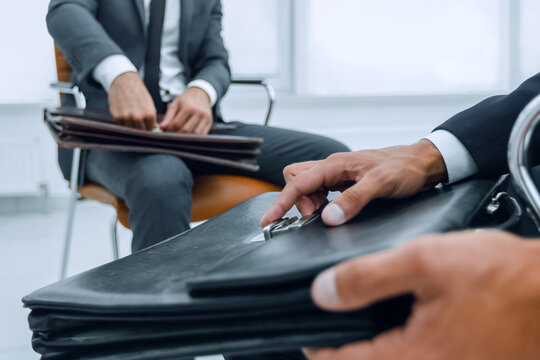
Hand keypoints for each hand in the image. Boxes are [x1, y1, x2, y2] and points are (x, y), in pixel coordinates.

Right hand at [108, 71, 156, 129]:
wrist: (124, 81)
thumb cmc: (139, 93)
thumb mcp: (149, 104)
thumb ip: (151, 118)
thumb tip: (154, 130)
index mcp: (149, 114)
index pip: (150, 130)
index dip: (149, 129)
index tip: (147, 126)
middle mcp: (138, 117)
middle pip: (141, 131)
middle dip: (141, 128)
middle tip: (139, 122)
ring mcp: (126, 117)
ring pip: (131, 129)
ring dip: (132, 125)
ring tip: (132, 115)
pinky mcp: (117, 116)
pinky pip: (122, 125)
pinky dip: (124, 122)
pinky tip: (125, 113)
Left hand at [160, 87, 212, 133]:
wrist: (201, 94)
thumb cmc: (187, 99)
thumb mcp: (175, 104)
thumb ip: (168, 116)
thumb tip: (162, 127)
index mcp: (188, 107)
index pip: (177, 124)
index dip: (170, 130)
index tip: (166, 132)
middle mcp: (198, 113)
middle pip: (186, 130)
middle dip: (177, 135)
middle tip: (172, 135)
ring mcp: (205, 118)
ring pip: (195, 134)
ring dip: (187, 138)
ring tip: (180, 136)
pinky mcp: (209, 122)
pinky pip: (202, 134)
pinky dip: (195, 137)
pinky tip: (189, 135)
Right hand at [261, 140, 446, 226]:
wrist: (423, 162)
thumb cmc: (404, 168)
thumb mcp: (381, 184)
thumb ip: (354, 200)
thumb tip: (328, 217)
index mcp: (335, 164)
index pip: (297, 182)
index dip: (280, 202)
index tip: (269, 221)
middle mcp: (333, 167)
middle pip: (296, 179)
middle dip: (297, 199)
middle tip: (316, 215)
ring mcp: (338, 173)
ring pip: (307, 184)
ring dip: (309, 202)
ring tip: (328, 213)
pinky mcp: (345, 180)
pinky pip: (321, 190)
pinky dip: (320, 202)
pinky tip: (334, 209)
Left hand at [304, 230, 539, 359]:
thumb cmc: (499, 274)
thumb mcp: (423, 262)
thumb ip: (367, 278)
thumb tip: (323, 292)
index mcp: (415, 355)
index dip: (319, 351)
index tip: (306, 337)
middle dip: (345, 357)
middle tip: (329, 338)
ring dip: (371, 355)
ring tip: (357, 336)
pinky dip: (398, 352)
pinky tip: (397, 333)